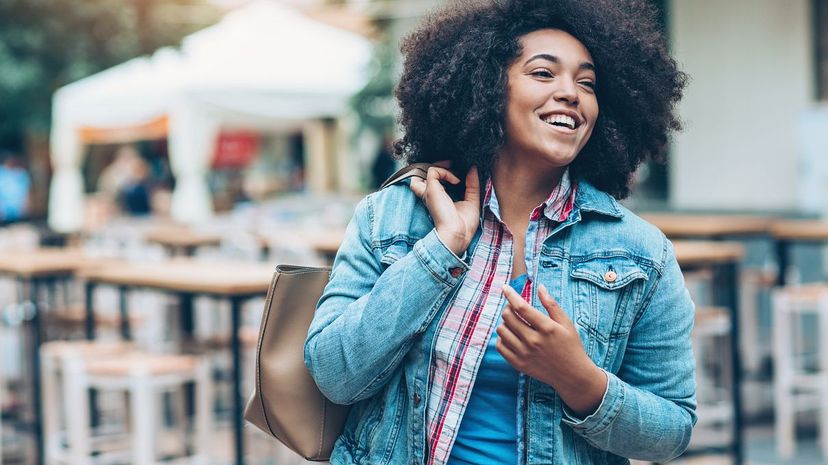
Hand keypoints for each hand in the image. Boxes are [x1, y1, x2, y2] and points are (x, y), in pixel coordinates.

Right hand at [409, 162, 479, 255]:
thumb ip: (472, 184)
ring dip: (444, 167)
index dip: (446, 174)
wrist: (458, 234)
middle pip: (427, 174)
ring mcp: (430, 191)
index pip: (434, 181)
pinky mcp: (430, 189)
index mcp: (439, 198)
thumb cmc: (464, 224)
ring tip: (456, 173)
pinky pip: (434, 171)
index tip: (461, 175)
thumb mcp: (472, 200)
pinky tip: (456, 181)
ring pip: (429, 170)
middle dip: (442, 167)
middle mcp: (432, 194)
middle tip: (456, 168)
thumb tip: (473, 168)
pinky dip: (446, 172)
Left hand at [497, 283, 607, 416]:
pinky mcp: (518, 364)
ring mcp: (524, 354)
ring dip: (505, 323)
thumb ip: (551, 305)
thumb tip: (539, 286)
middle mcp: (533, 341)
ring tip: (514, 323)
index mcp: (546, 328)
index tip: (505, 287)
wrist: (572, 375)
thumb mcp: (566, 323)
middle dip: (508, 308)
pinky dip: (502, 338)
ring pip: (501, 331)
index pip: (521, 307)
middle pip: (508, 317)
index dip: (510, 295)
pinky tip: (511, 336)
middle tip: (514, 308)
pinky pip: (500, 347)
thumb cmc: (571, 346)